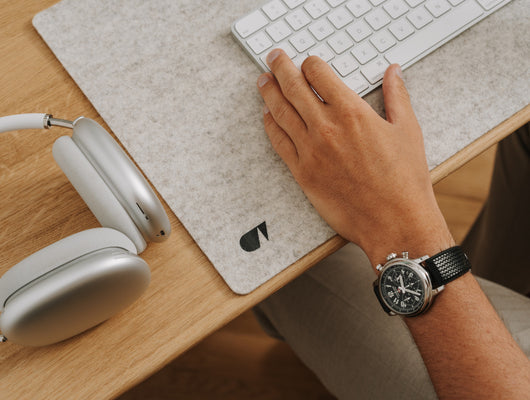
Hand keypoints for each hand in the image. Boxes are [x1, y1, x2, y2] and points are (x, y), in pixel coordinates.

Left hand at [257, 49, 453, 268]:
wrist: (394, 221)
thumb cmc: (404, 180)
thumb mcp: (408, 130)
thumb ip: (396, 96)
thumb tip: (392, 71)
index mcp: (352, 112)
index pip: (319, 74)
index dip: (310, 63)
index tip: (308, 62)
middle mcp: (326, 128)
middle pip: (293, 87)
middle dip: (280, 68)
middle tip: (273, 58)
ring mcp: (310, 151)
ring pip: (280, 112)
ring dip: (269, 93)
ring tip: (263, 82)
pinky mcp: (302, 173)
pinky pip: (278, 143)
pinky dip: (270, 126)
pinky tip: (267, 117)